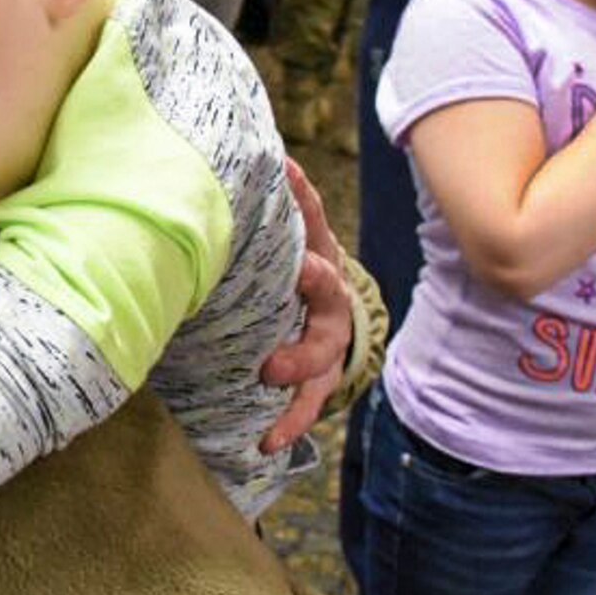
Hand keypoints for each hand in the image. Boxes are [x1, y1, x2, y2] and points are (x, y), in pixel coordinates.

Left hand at [258, 156, 352, 451]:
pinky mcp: (318, 381)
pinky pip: (308, 405)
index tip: (287, 182)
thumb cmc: (293, 266)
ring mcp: (327, 345)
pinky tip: (266, 443)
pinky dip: (288, 425)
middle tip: (291, 308)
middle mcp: (331, 300)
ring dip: (298, 375)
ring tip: (270, 385)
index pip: (314, 227)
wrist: (326, 312)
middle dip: (314, 300)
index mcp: (318, 256)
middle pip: (329, 298)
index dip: (303, 204)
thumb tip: (265, 151)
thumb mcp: (287, 234)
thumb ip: (278, 203)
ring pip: (322, 361)